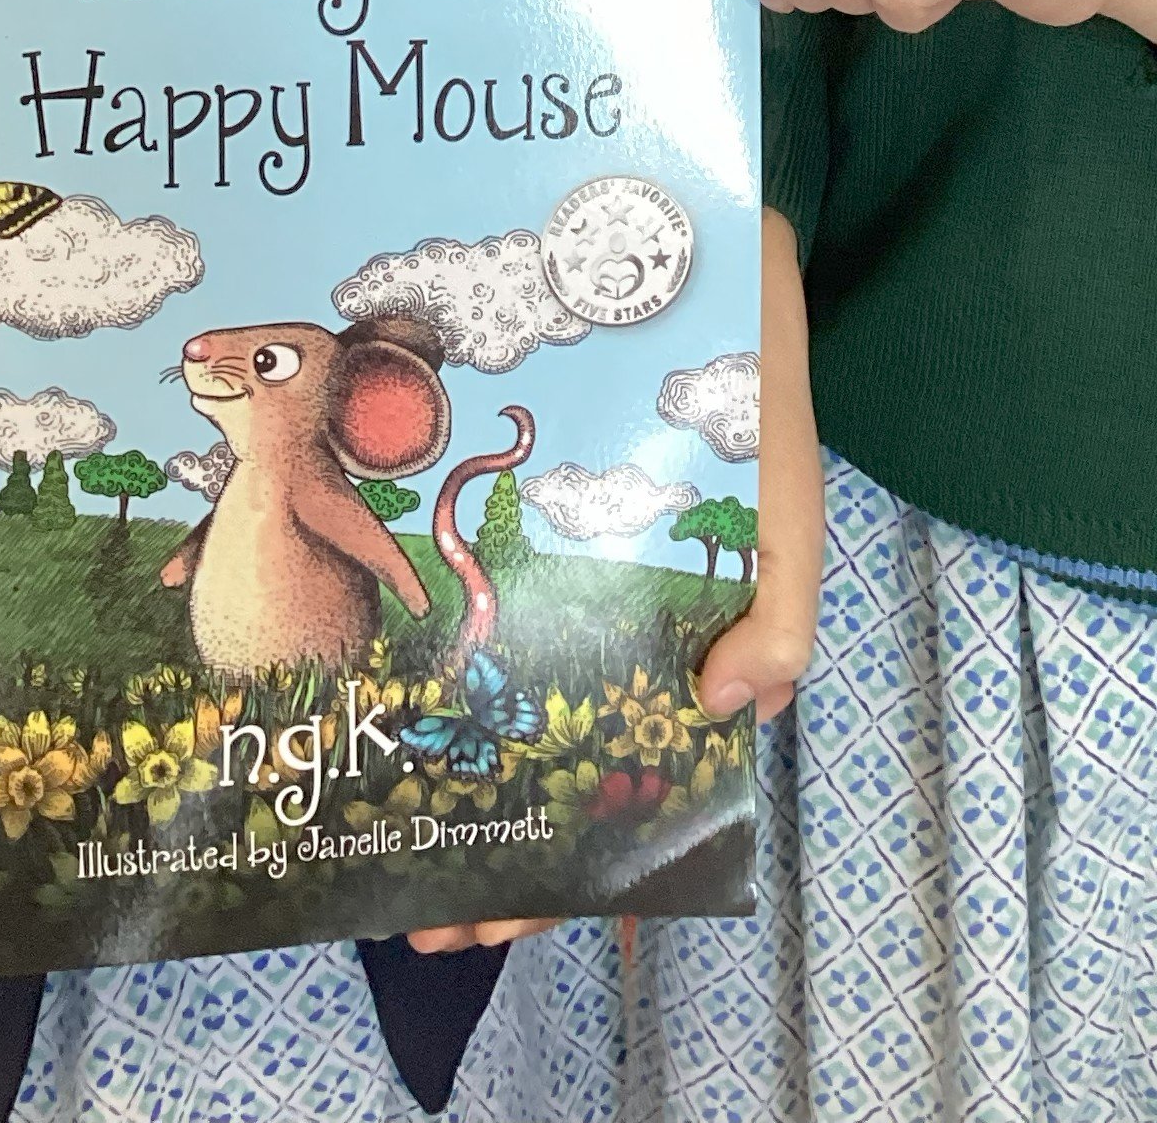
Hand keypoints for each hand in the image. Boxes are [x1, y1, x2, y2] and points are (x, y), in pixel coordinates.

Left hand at [416, 217, 824, 948]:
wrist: (689, 236)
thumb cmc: (751, 376)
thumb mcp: (790, 492)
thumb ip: (780, 607)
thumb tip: (729, 712)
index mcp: (690, 639)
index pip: (626, 793)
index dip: (562, 871)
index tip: (485, 920)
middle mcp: (617, 617)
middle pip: (546, 764)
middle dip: (483, 844)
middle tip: (406, 904)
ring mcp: (560, 566)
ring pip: (497, 697)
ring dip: (442, 768)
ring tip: (370, 827)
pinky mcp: (508, 506)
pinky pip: (463, 596)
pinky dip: (421, 647)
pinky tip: (365, 680)